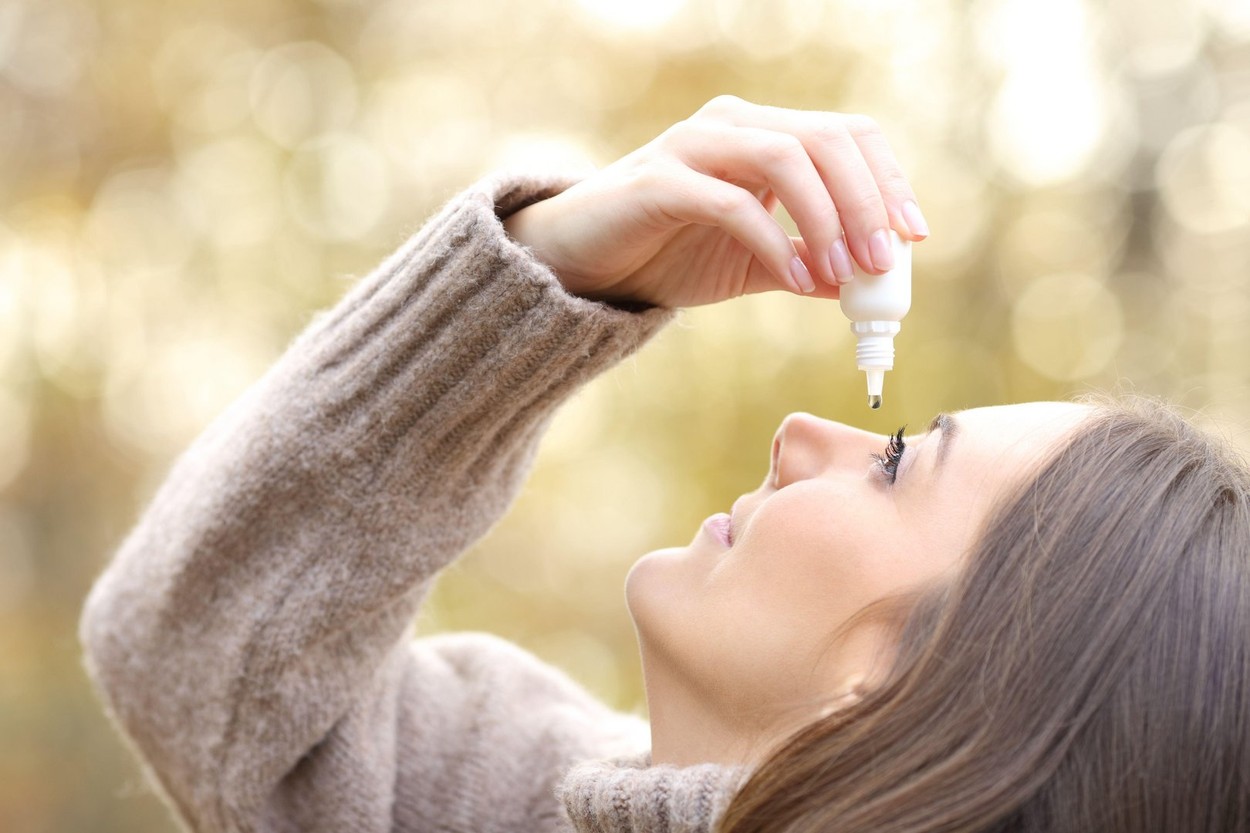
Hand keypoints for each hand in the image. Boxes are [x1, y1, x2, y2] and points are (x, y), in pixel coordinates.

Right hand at [502, 95, 927, 308]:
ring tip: (845, 274)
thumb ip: (802, 264)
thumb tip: (861, 287)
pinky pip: (734, 203)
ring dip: (828, 219)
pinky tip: (796, 278)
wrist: (580, 265)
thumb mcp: (748, 262)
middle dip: (867, 201)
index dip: (888, 180)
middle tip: (885, 262)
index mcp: (759, 132)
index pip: (845, 134)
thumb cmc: (663, 254)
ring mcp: (693, 146)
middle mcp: (730, 124)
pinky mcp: (660, 181)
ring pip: (786, 158)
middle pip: (826, 139)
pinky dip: (775, 241)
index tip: (914, 235)